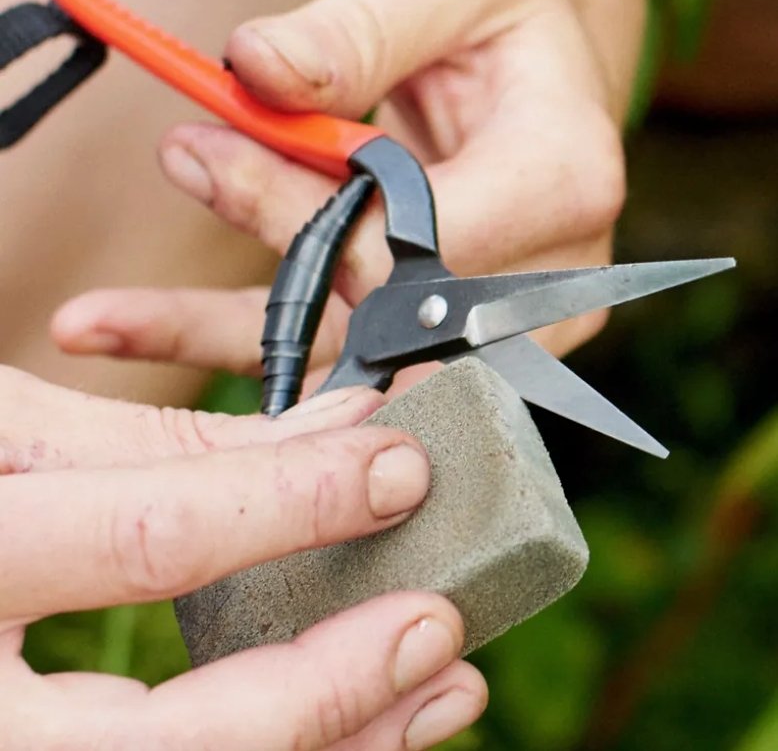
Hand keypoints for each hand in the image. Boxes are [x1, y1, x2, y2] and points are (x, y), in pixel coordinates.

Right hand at [0, 366, 485, 748]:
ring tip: (440, 694)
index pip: (151, 534)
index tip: (401, 464)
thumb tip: (344, 425)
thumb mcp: (20, 432)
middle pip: (176, 734)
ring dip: (337, 748)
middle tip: (440, 627)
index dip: (294, 498)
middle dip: (331, 685)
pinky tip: (362, 730)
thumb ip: (179, 441)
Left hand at [51, 0, 644, 384]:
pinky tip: (164, 334)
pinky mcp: (455, 340)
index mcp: (560, 180)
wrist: (550, 82)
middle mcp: (542, 276)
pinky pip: (346, 355)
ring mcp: (500, 324)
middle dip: (268, 261)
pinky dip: (258, 344)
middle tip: (182, 173)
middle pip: (380, 311)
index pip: (423, 239)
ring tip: (114, 319)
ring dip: (227, 333)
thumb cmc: (514, 22)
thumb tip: (255, 71)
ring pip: (349, 356)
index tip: (208, 152)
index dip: (309, 213)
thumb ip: (358, 31)